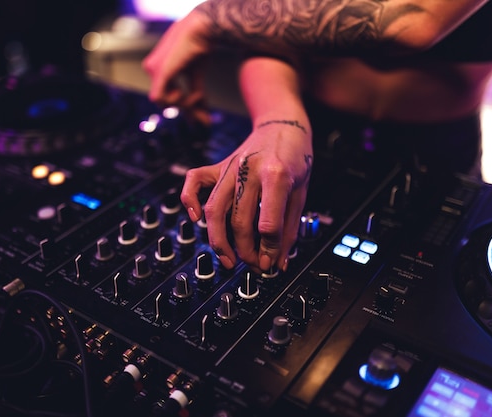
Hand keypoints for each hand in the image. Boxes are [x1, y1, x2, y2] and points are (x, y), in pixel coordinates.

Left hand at [142, 10, 211, 124]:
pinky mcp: (159, 72)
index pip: (167, 94)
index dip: (184, 107)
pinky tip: (190, 95)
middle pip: (166, 101)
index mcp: (158, 68)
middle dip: (187, 110)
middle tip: (205, 120)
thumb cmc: (200, 46)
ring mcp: (153, 70)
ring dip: (185, 104)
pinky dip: (179, 101)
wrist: (202, 30)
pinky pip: (161, 98)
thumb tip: (204, 115)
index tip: (200, 116)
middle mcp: (152, 69)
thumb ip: (196, 95)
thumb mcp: (196, 75)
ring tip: (198, 97)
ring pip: (164, 102)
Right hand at [181, 122, 312, 272]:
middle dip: (245, 251)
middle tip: (253, 265)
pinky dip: (190, 202)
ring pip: (214, 209)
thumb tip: (278, 262)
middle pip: (238, 221)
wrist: (283, 124)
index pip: (268, 223)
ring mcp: (230, 167)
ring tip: (228, 260)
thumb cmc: (295, 157)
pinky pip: (194, 182)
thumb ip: (289, 228)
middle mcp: (249, 170)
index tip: (271, 263)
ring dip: (218, 241)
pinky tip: (196, 220)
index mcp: (277, 175)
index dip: (269, 250)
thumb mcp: (301, 192)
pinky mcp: (218, 166)